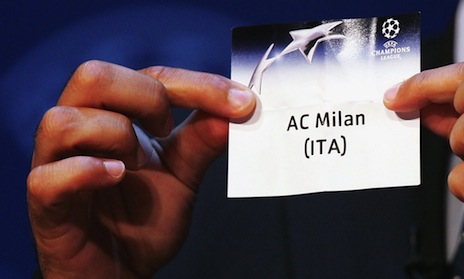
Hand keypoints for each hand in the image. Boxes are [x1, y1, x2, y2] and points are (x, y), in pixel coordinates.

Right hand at [27, 61, 255, 277]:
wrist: (120, 273)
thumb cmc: (143, 222)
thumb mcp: (182, 177)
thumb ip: (202, 143)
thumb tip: (237, 109)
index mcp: (116, 116)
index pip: (151, 77)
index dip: (198, 85)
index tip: (242, 101)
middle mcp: (82, 131)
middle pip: (94, 77)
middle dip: (146, 97)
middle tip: (168, 129)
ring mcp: (57, 164)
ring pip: (64, 120)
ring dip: (114, 134)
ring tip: (136, 164)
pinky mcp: (46, 203)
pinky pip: (49, 176)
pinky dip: (86, 170)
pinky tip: (116, 176)